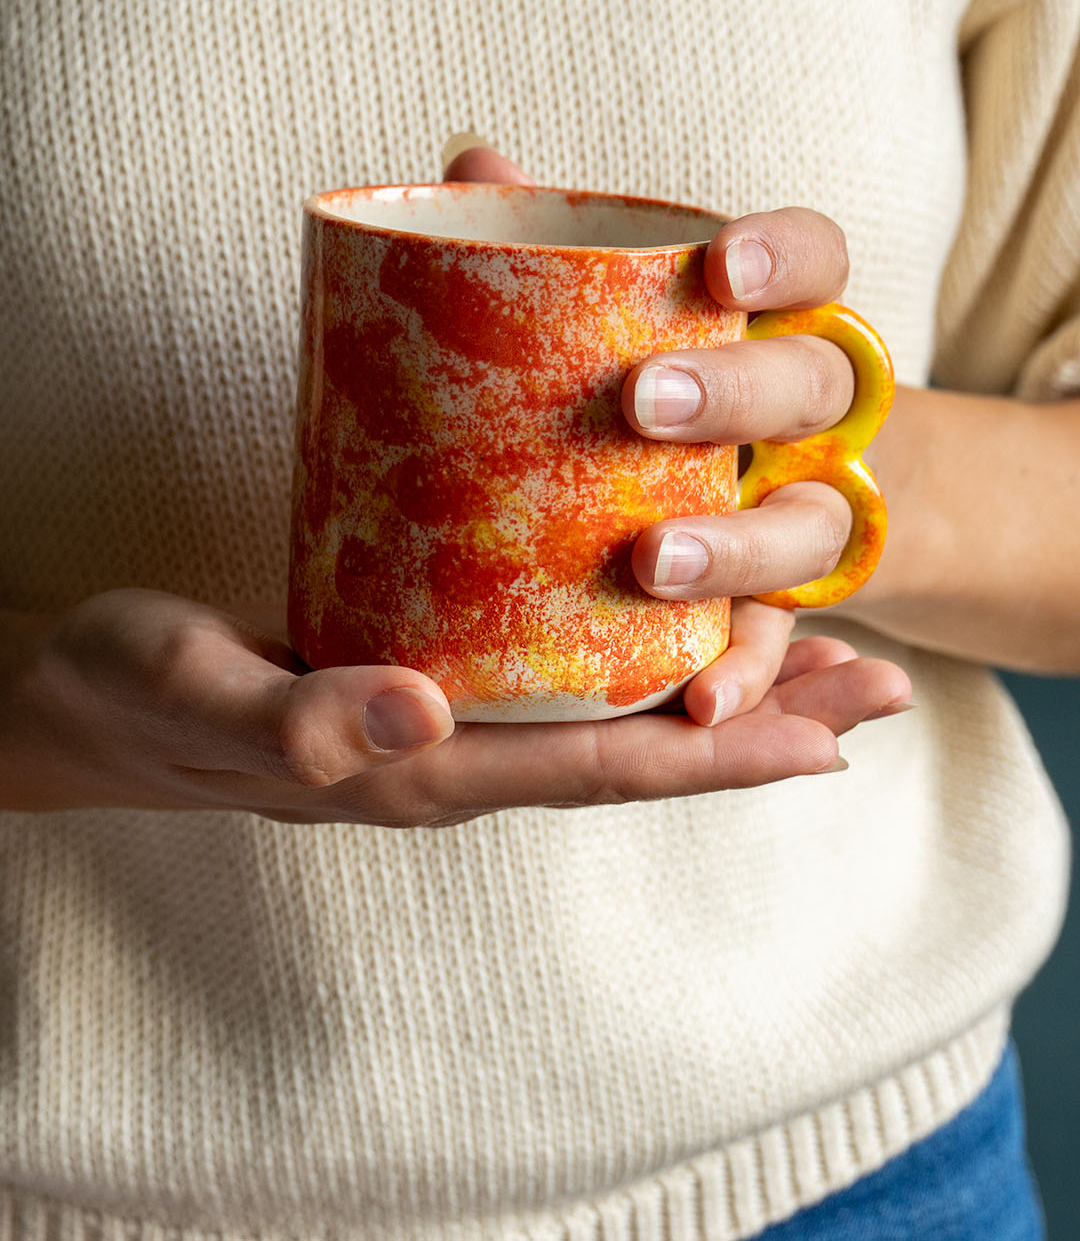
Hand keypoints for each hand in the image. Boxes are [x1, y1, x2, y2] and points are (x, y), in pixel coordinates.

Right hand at [2, 588, 908, 823]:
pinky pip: (557, 670)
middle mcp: (458, 752)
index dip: (718, 762)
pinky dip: (637, 648)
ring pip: (613, 709)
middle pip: (639, 749)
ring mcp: (448, 715)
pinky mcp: (427, 665)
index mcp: (423, 772)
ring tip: (821, 644)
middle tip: (876, 682)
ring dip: (722, 684)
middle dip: (762, 722)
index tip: (829, 740)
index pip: (599, 775)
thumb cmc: (138, 695)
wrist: (88, 697)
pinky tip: (675, 611)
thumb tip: (428, 718)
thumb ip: (302, 718)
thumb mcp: (201, 693)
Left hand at [442, 139, 888, 726]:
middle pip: (816, 389)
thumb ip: (546, 245)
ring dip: (743, 546)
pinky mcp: (774, 607)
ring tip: (653, 561)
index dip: (786, 254)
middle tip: (643, 402)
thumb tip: (470, 158)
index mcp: (766, 324)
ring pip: (812, 529)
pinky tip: (700, 703)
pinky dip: (751, 672)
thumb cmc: (642, 385)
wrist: (725, 491)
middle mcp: (802, 417)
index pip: (817, 260)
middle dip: (742, 394)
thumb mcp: (595, 319)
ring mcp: (797, 512)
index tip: (718, 262)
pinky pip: (776, 641)